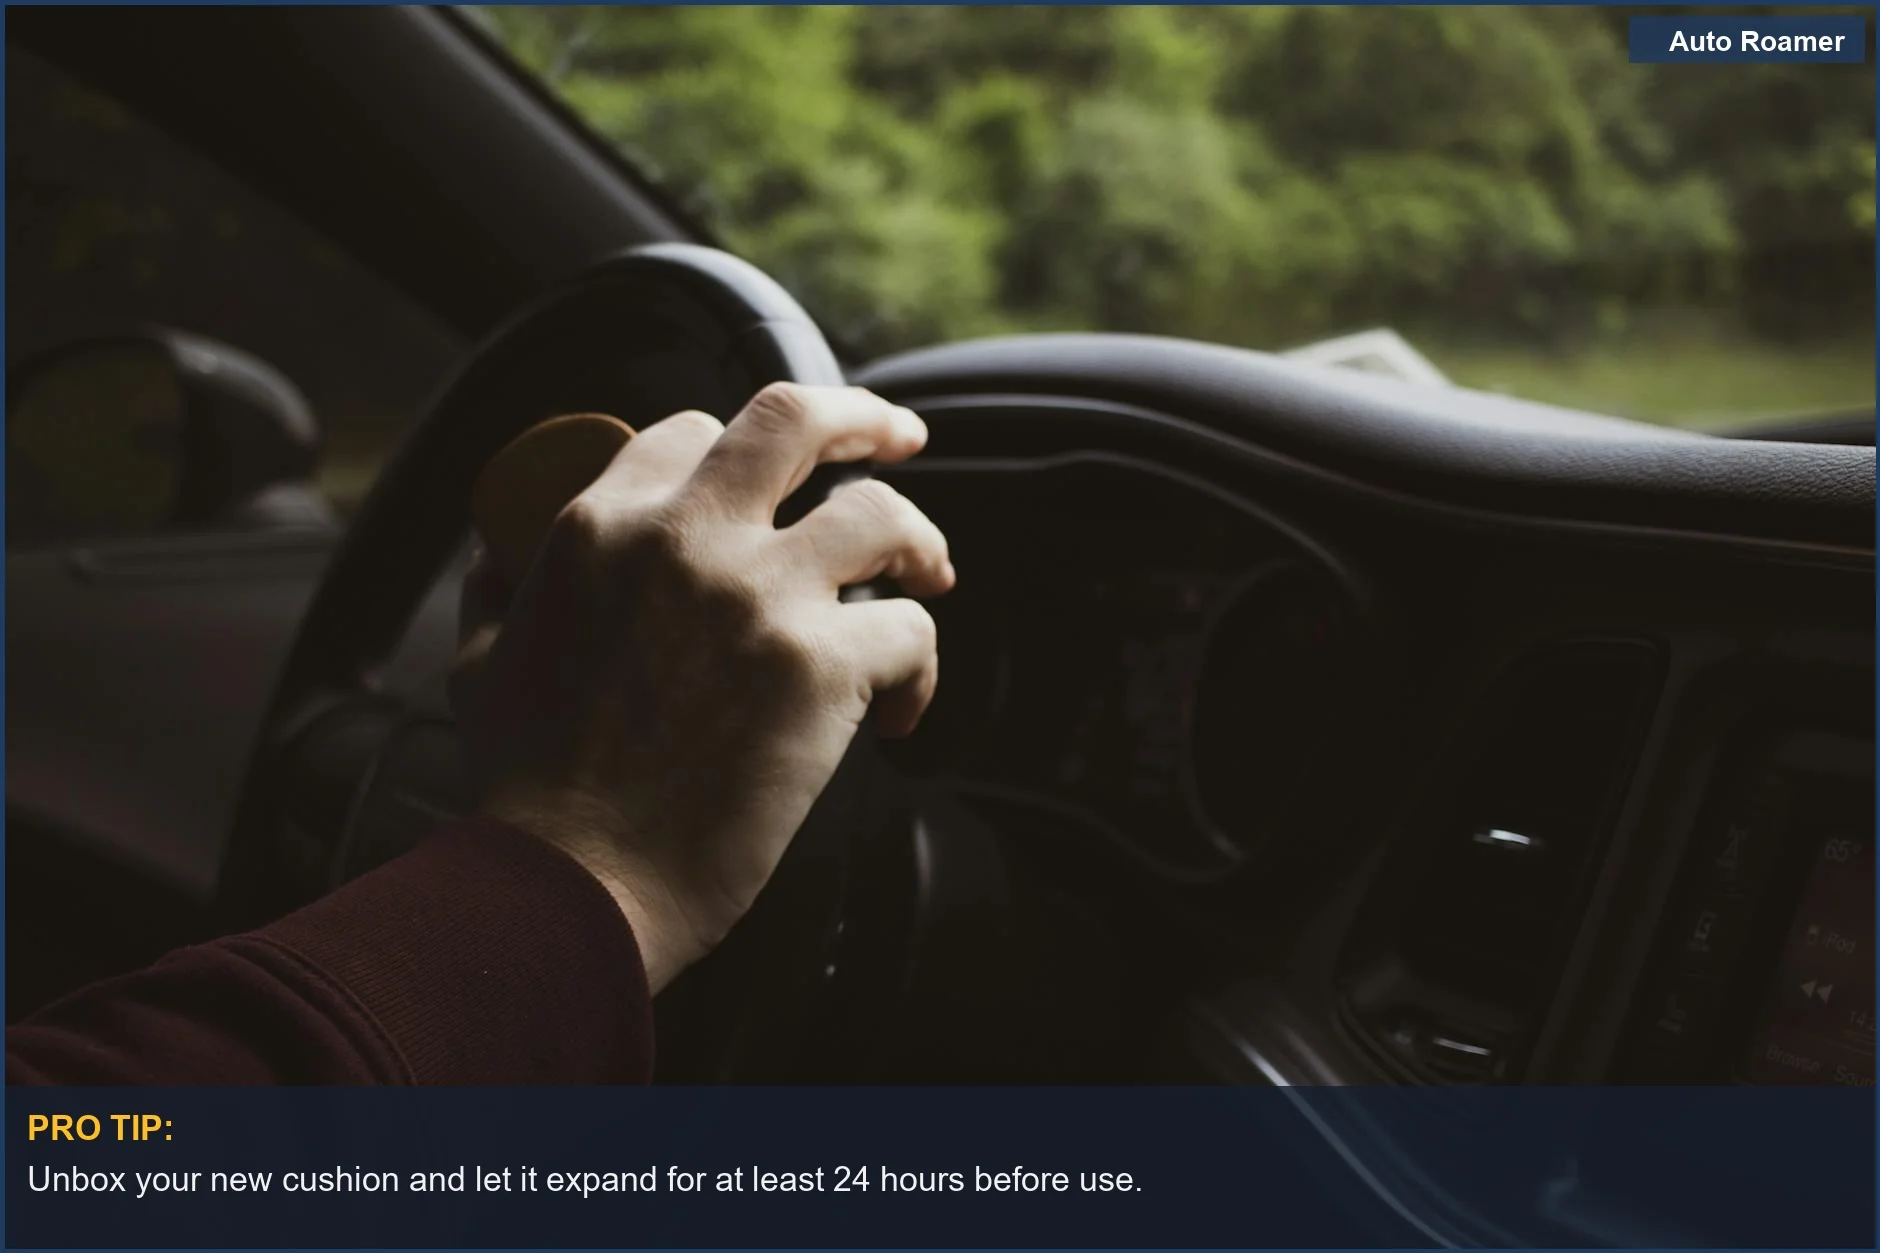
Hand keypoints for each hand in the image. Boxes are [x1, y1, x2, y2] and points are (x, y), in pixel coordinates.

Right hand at [451, 384, 953, 990]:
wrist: (574, 881)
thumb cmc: (526, 792)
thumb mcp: (477, 665)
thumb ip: (498, 592)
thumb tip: (498, 554)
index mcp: (601, 528)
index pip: (688, 432)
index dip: (736, 449)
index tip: (771, 482)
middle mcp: (685, 540)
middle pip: (794, 419)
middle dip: (861, 417)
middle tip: (897, 436)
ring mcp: (760, 597)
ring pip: (881, 514)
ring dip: (918, 539)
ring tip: (929, 574)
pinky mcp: (821, 667)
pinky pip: (911, 633)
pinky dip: (920, 671)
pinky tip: (899, 712)